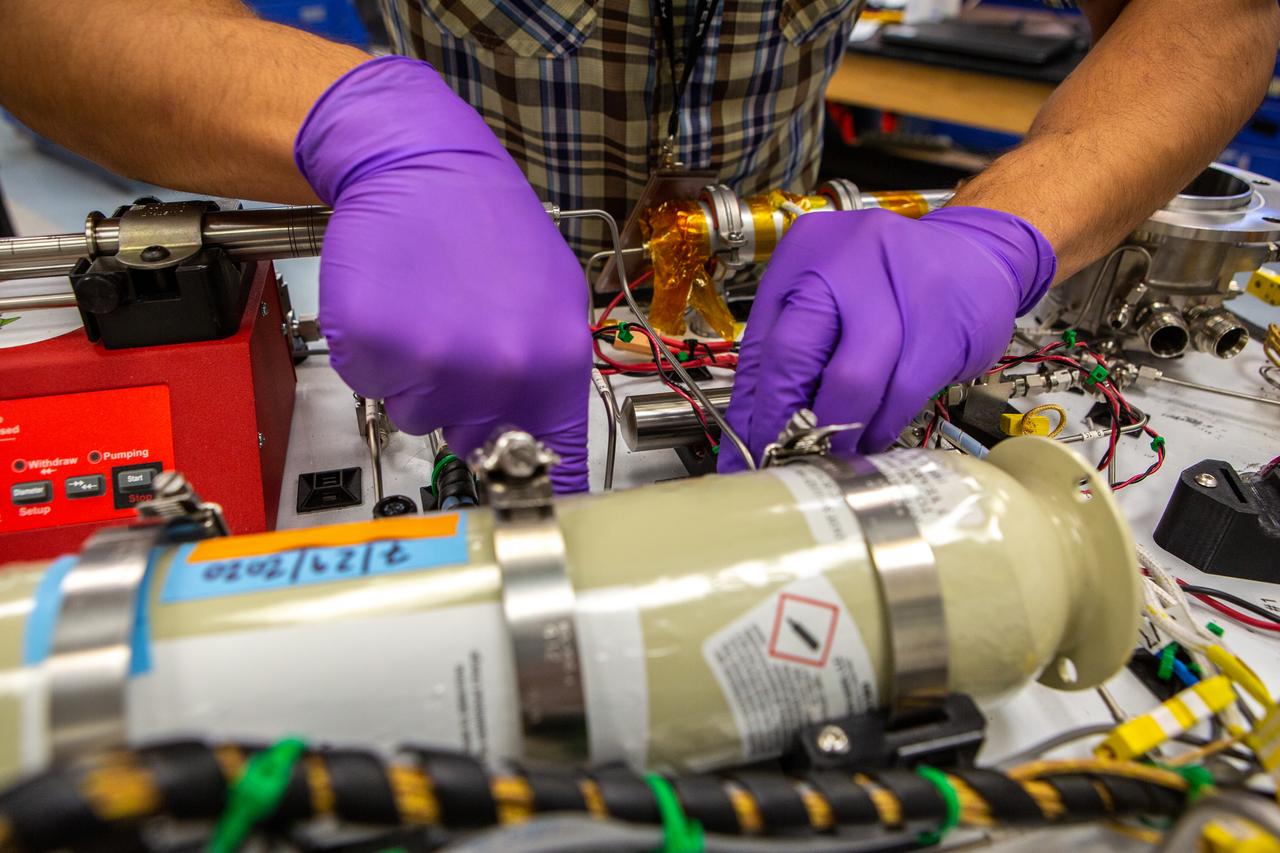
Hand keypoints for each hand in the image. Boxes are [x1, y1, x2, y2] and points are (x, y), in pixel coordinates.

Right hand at [296, 57, 589, 491]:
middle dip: (466, 406)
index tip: (528, 522)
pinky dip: (377, 354)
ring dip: (418, 376)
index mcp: (552, 361)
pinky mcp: (373, 345)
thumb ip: (545, 381)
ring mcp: (429, 360)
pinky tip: (396, 305)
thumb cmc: (487, 228)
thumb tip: (542, 450)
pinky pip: (371, 383)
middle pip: (472, 442)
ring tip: (430, 311)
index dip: (534, 497)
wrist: (420, 164)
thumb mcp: (552, 302)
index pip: (552, 463)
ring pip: (417, 414)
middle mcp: (495, 370)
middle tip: (463, 340)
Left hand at [719, 206, 1055, 470]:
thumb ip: (792, 353)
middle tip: (783, 459)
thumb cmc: (891, 281)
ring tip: (830, 456)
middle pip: (795, 356)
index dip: (752, 411)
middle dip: (785, 423)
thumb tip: (755, 429)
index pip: (763, 344)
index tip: (745, 453)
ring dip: (837, 434)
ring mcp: (897, 291)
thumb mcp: (829, 295)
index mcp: (803, 256)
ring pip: (851, 383)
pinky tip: (872, 436)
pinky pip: (900, 395)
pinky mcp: (942, 327)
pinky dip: (880, 427)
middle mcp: (845, 264)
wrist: (978, 253)